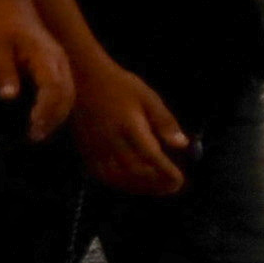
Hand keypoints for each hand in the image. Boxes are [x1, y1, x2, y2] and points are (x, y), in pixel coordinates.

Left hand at [0, 2, 80, 139]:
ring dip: (57, 115)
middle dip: (53, 118)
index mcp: (43, 54)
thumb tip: (9, 97)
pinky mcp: (58, 66)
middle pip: (65, 94)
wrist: (9, 5)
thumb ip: (2, 71)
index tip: (33, 125)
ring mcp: (61, 62)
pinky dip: (58, 107)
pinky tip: (44, 120)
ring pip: (69, 94)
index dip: (46, 108)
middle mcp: (58, 60)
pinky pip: (65, 90)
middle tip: (34, 136)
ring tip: (38, 133)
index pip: (52, 86)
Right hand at [73, 57, 193, 197]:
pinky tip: (130, 181)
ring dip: (137, 186)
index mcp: (129, 125)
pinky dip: (118, 182)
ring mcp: (95, 145)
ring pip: (117, 176)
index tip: (180, 180)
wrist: (80, 75)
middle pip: (135, 171)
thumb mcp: (148, 97)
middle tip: (171, 186)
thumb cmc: (118, 84)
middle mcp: (111, 139)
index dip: (166, 172)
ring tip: (154, 187)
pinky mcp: (84, 148)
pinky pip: (101, 173)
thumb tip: (182, 145)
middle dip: (156, 183)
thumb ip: (165, 122)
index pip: (151, 156)